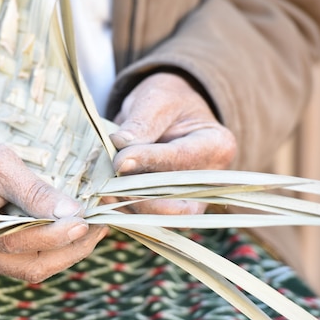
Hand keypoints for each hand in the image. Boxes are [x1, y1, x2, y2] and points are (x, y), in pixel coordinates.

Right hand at [0, 131, 107, 281]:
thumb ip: (32, 189)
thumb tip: (70, 211)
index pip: (19, 242)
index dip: (56, 235)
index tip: (87, 220)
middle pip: (31, 266)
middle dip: (72, 249)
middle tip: (101, 226)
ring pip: (34, 269)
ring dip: (69, 252)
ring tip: (96, 229)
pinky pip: (29, 262)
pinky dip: (56, 250)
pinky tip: (77, 232)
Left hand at [108, 72, 235, 214]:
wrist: (167, 115)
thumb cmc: (166, 102)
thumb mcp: (156, 100)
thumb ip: (141, 123)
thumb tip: (121, 147)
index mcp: (217, 145)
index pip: (182, 159)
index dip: (150, 162)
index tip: (119, 160)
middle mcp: (211, 179)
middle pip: (177, 199)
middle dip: (139, 195)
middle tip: (106, 183)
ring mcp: (194, 199)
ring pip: (162, 216)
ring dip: (129, 206)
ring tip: (102, 190)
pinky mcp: (172, 210)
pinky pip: (150, 218)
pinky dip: (126, 211)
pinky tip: (106, 199)